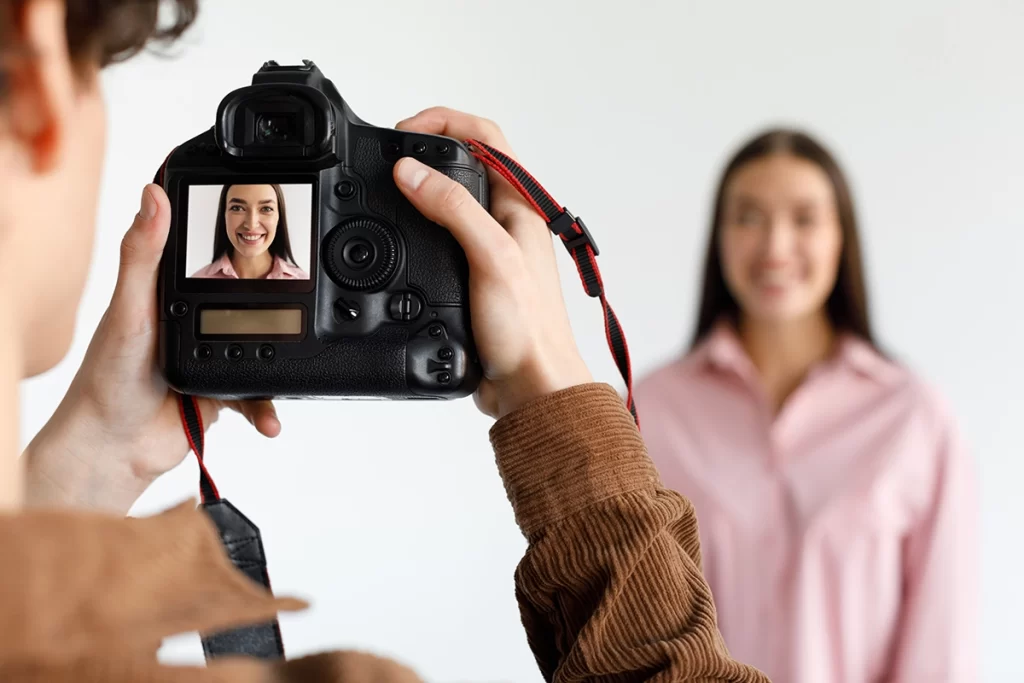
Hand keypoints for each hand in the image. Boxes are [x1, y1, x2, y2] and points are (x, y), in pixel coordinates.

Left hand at [23, 185, 279, 512]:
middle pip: (247, 300)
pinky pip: (259, 394)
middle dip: (276, 301)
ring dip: (278, 361)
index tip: (264, 215)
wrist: (115, 448)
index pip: (205, 255)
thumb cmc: (107, 379)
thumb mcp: (130, 310)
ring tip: (289, 365)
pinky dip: (268, 407)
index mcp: (170, 294)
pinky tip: (269, 417)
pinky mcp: (224, 391)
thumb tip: (152, 196)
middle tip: (304, 291)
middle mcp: (194, 321)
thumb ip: (143, 256)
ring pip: (261, 348)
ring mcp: (213, 356)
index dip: (230, 235)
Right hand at [394, 107, 591, 417]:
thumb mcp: (490, 257)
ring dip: (419, 186)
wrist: (529, 386)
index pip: (485, 136)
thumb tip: (412, 171)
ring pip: (450, 198)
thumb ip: (454, 209)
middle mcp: (507, 220)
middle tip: (390, 153)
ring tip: (388, 185)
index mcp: (521, 205)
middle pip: (464, 161)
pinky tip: (398, 233)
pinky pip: (440, 235)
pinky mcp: (472, 272)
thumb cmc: (528, 329)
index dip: (444, 122)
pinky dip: (416, 225)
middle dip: (425, 148)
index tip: (404, 132)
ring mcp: (489, 245)